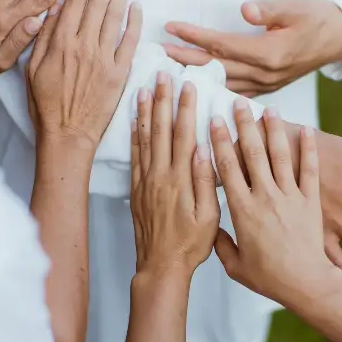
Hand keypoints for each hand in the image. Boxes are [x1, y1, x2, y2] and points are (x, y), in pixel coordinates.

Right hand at [27, 0, 141, 147]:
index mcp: (61, 42)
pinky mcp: (119, 73)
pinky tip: (136, 7)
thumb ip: (45, 36)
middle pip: (96, 3)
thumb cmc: (45, 104)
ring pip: (114, 17)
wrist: (66, 134)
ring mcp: (104, 58)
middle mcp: (83, 46)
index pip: (74, 1)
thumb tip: (54, 7)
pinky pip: (129, 42)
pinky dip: (133, 22)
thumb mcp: (33, 68)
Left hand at [131, 74, 219, 278]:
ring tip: (144, 87)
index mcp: (180, 179)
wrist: (160, 266)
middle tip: (163, 75)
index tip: (188, 86)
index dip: (186, 108)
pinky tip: (132, 121)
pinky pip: (133, 156)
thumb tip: (203, 150)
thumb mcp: (209, 217)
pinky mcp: (137, 189)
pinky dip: (132, 135)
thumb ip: (205, 182)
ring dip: (145, 111)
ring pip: (144, 138)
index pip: (184, 135)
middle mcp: (160, 175)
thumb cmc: (189, 245)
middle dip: (163, 100)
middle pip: (161, 129)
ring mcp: (146, 181)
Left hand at [164, 0, 341, 95]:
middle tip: (156, 54)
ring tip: (168, 70)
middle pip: (215, 67)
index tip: (170, 27)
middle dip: (183, 60)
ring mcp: (265, 85)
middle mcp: (264, 74)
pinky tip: (195, 89)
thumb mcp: (295, 6)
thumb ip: (268, 10)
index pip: (221, 44)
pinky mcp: (266, 87)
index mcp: (269, 54)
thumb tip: (245, 10)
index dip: (194, 36)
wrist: (340, 37)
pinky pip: (233, 92)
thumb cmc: (317, 17)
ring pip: (221, 83)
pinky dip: (212, 89)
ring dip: (193, 76)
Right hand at [211, 101, 341, 308]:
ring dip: (274, 130)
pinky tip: (307, 130)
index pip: (227, 168)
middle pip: (252, 153)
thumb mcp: (235, 265)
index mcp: (242, 210)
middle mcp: (265, 197)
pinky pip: (309, 170)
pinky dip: (309, 149)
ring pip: (280, 155)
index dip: (220, 142)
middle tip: (238, 103)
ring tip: (269, 109)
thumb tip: (212, 229)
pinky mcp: (310, 202)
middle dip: (244, 125)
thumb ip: (221, 243)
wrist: (306, 283)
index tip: (214, 121)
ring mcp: (290, 197)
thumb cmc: (269, 277)